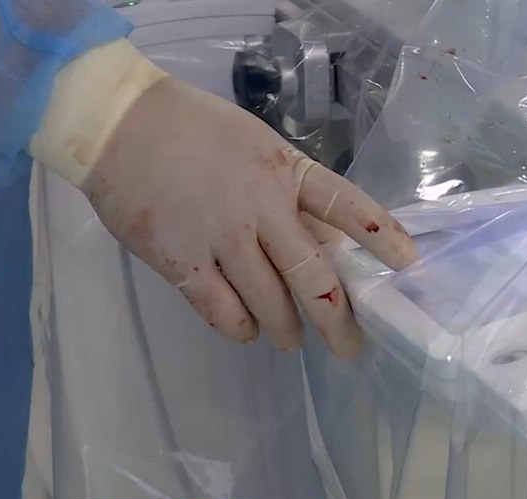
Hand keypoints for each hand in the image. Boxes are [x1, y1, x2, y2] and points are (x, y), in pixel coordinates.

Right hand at [82, 76, 416, 358]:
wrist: (118, 124)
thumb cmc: (196, 132)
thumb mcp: (259, 148)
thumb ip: (290, 196)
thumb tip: (324, 249)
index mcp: (286, 171)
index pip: (346, 206)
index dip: (380, 235)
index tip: (408, 264)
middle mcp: (261, 207)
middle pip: (312, 277)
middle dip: (337, 321)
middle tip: (350, 348)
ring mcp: (221, 237)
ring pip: (269, 303)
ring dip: (286, 330)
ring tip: (291, 340)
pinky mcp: (180, 261)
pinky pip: (221, 312)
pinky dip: (240, 329)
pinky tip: (247, 330)